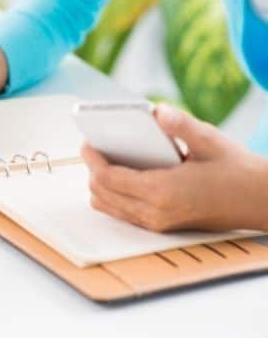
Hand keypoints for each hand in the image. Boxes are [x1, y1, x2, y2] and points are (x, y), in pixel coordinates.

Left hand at [81, 104, 267, 231]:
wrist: (258, 201)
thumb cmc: (234, 170)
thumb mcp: (209, 140)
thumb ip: (180, 125)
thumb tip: (156, 111)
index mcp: (162, 191)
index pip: (109, 178)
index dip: (93, 159)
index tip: (86, 143)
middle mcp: (155, 212)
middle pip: (102, 193)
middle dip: (92, 170)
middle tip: (93, 148)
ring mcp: (156, 223)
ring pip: (108, 207)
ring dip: (100, 184)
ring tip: (104, 160)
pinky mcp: (160, 226)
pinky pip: (122, 213)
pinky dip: (112, 195)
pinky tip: (119, 176)